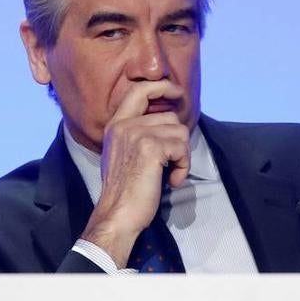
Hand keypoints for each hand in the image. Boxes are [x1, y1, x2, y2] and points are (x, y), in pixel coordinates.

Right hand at [79, 80, 190, 266]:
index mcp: (116, 124)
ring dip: (182, 156)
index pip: (139, 90)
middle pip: (170, 116)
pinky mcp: (151, 147)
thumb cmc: (125, 191)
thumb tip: (168, 122)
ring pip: (180, 131)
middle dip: (177, 141)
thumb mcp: (123, 153)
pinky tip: (171, 180)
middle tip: (171, 162)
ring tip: (169, 173)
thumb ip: (138, 133)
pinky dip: (183, 167)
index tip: (178, 93)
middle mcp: (124, 125)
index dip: (162, 87)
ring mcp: (136, 134)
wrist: (117, 214)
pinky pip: (182, 148)